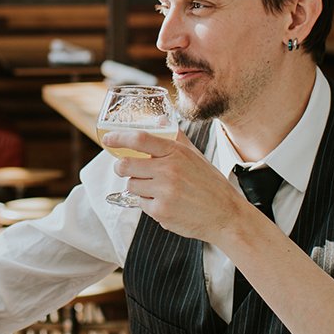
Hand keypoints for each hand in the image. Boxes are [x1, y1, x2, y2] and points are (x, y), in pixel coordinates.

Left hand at [103, 127, 247, 244]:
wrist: (225, 214)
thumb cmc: (209, 183)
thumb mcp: (195, 155)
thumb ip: (175, 137)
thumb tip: (160, 119)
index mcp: (176, 153)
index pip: (140, 139)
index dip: (119, 138)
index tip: (107, 139)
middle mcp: (169, 170)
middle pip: (126, 165)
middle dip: (120, 167)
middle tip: (124, 169)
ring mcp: (164, 192)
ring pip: (131, 185)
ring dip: (138, 187)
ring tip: (156, 189)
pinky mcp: (161, 211)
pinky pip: (141, 204)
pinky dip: (148, 204)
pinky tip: (165, 204)